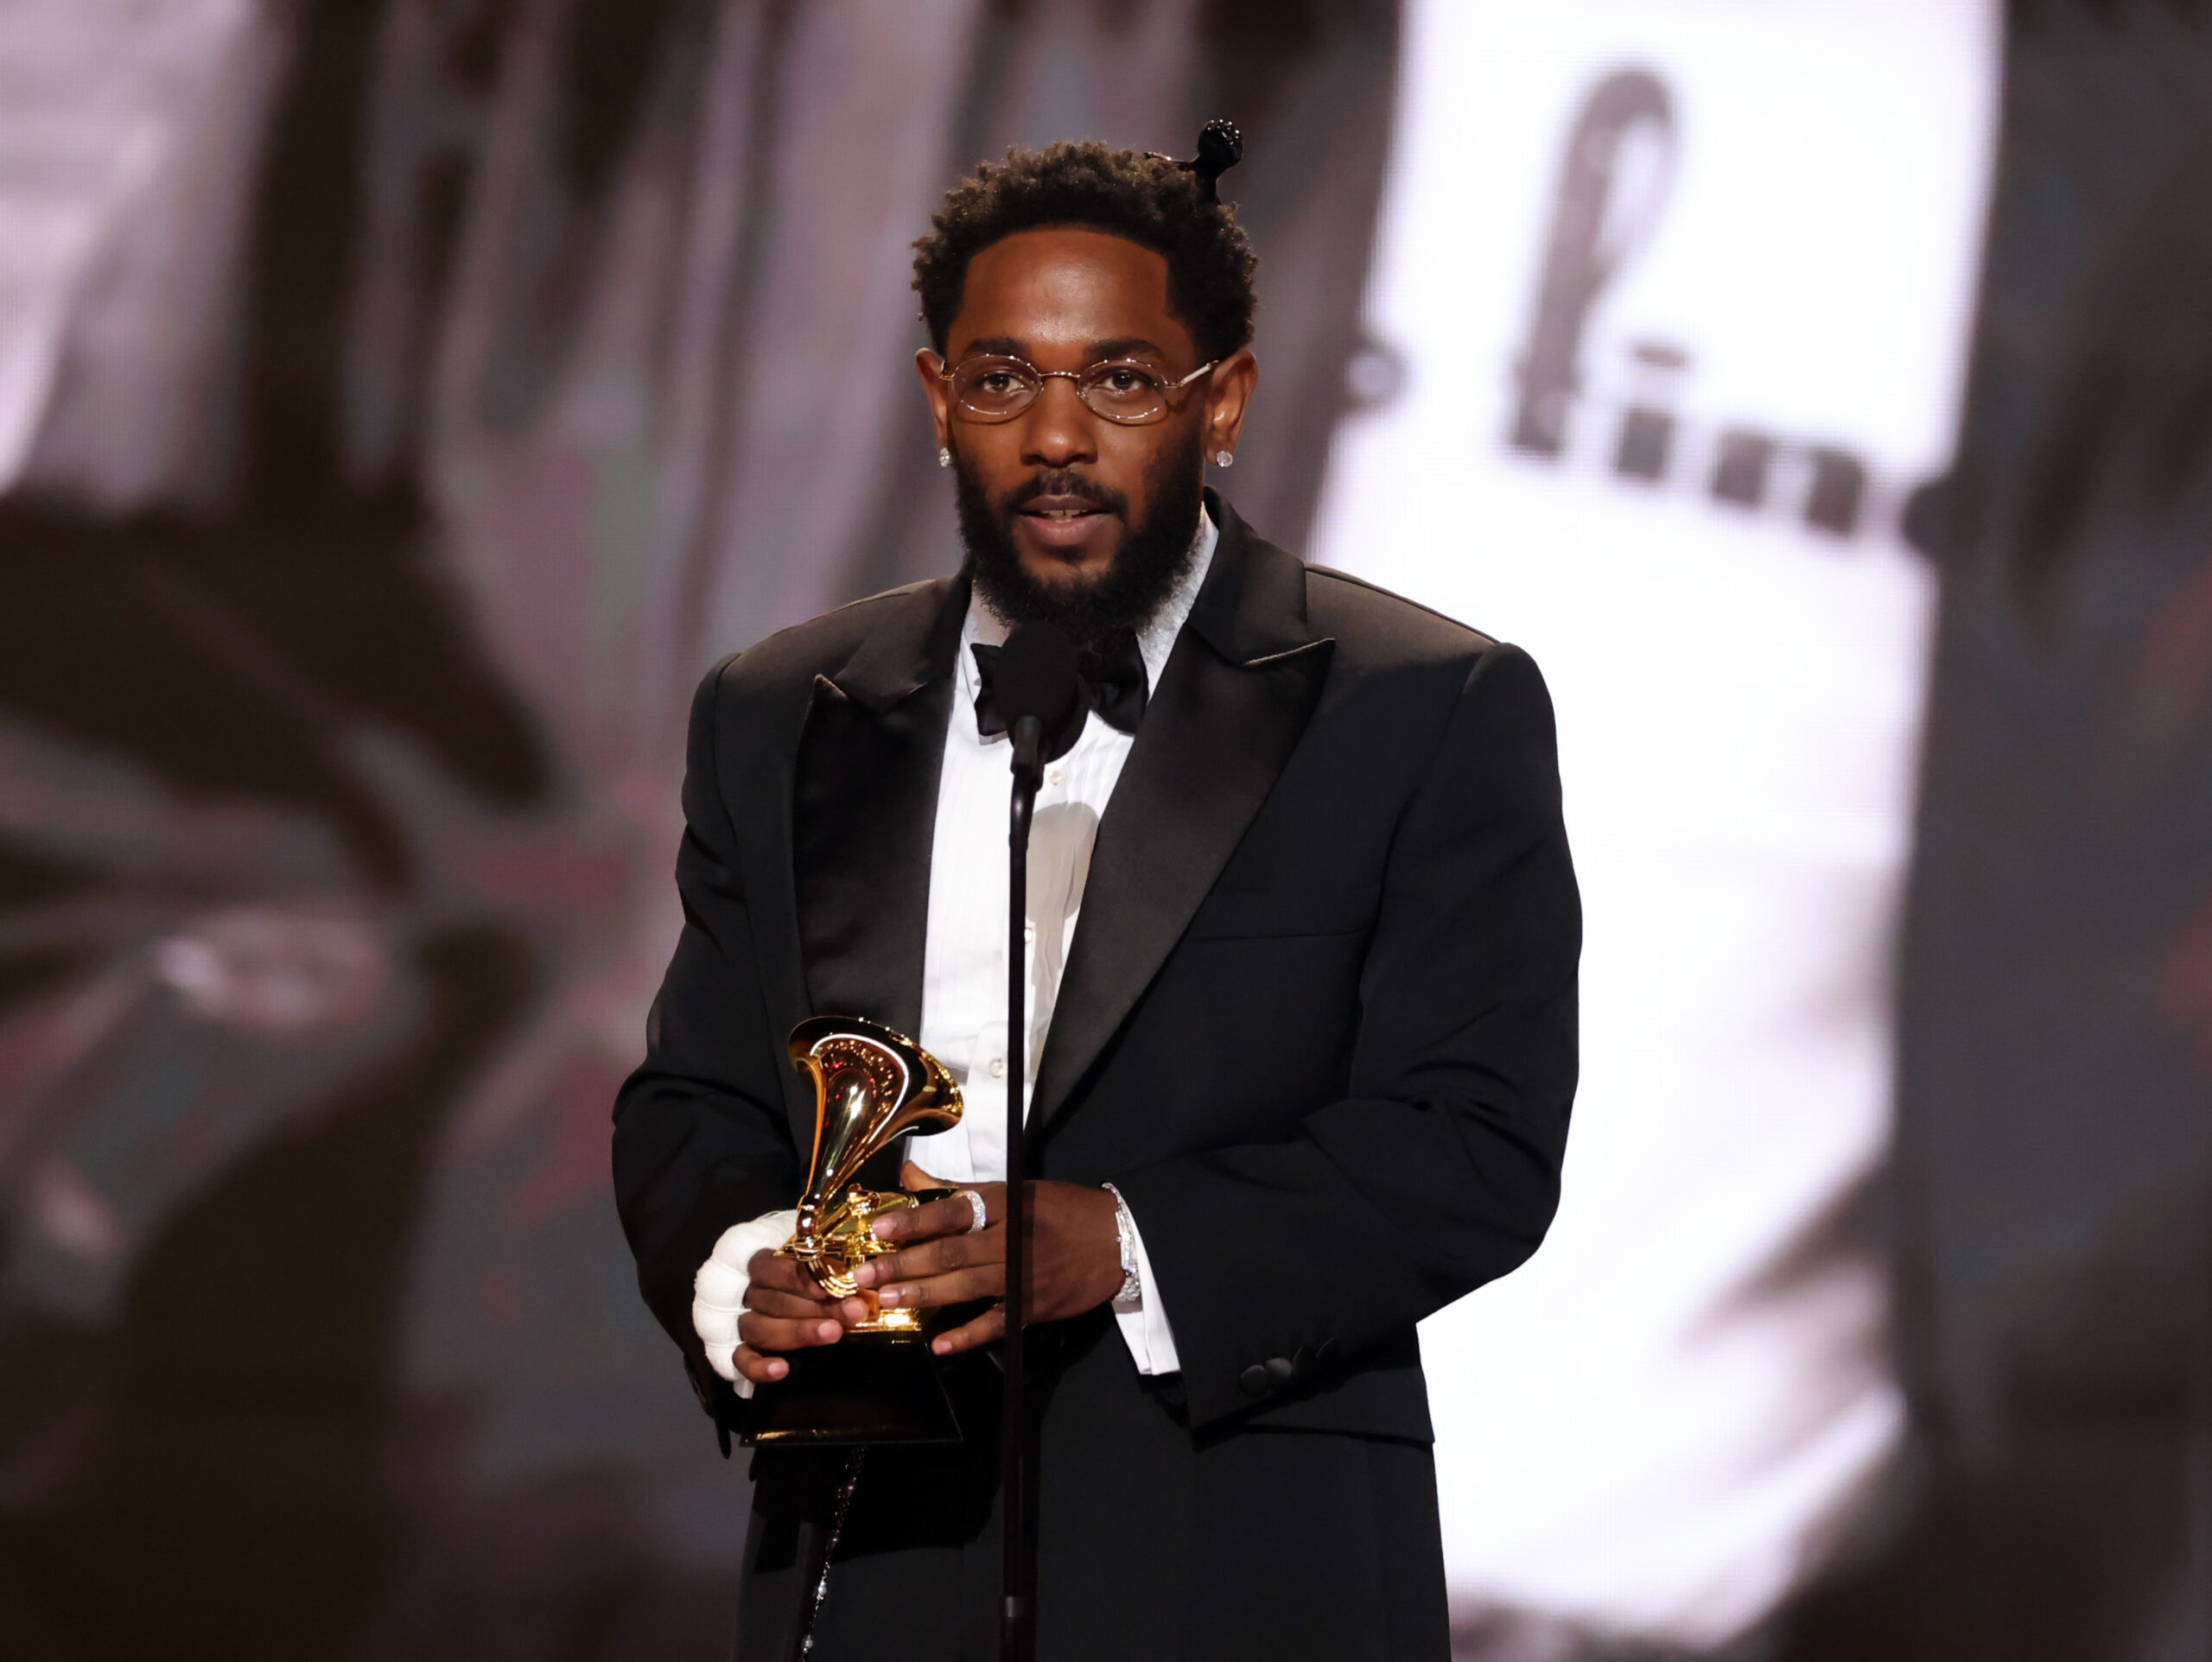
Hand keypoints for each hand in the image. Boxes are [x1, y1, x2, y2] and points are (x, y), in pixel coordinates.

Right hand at [731, 1249, 872, 1387]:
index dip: (799, 1277)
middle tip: (853, 1311)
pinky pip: (741, 1360)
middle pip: (776, 1300)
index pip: (771, 1267)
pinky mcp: (739, 1353)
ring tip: (834, 1333)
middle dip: (818, 1307)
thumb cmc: (806, 1280)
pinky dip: (759, 1367)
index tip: (830, 1286)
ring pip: (762, 1328)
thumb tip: (864, 1271)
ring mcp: (743, 1324)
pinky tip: (783, 1369)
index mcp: (760, 1266)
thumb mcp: (815, 1266)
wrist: (785, 1303)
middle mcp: (748, 1294)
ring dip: (799, 1331)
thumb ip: (829, 1267)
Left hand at [852, 1161, 1125, 1355]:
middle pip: (951, 1251)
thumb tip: (910, 1175)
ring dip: (924, 1294)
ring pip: (966, 1286)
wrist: (1116, 1240)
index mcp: (1006, 1204)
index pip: (953, 1211)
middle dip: (904, 1263)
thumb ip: (959, 1189)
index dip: (914, 1219)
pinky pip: (995, 1325)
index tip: (879, 1227)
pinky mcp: (1033, 1307)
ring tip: (886, 1298)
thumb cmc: (1061, 1210)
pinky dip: (967, 1336)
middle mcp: (1011, 1240)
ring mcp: (1023, 1277)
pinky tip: (939, 1344)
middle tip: (866, 1273)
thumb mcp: (1015, 1190)